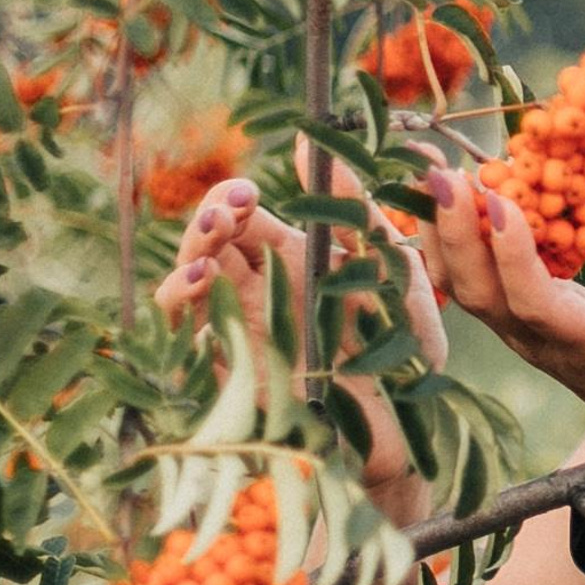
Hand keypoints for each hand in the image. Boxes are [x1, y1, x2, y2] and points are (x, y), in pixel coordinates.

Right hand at [152, 153, 446, 517]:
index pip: (248, 217)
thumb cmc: (404, 353)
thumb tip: (318, 150)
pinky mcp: (226, 370)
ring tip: (212, 241)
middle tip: (227, 210)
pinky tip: (200, 281)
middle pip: (212, 242)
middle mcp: (259, 291)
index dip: (236, 199)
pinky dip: (180, 301)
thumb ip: (364, 217)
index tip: (247, 191)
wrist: (404, 434)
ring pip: (189, 280)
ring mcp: (238, 329)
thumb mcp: (398, 276)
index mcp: (297, 262)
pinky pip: (184, 332)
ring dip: (191, 254)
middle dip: (211, 218)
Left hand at [411, 162, 584, 530]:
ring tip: (434, 172)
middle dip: (457, 235)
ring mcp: (518, 328)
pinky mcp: (515, 313)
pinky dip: (451, 237)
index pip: (532, 302)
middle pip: (479, 292)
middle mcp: (536, 337)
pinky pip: (469, 277)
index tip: (498, 201)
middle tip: (443, 175)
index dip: (511, 256)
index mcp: (582, 345)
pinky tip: (447, 194)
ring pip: (462, 286)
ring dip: (442, 232)